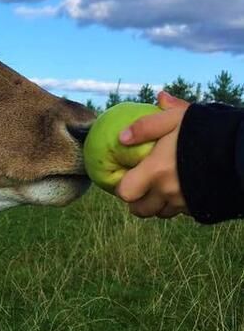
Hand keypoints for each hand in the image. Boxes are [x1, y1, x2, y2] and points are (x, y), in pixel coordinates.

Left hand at [115, 91, 189, 217]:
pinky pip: (182, 212)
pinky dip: (179, 204)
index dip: (122, 187)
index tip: (126, 176)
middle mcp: (168, 192)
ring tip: (164, 185)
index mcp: (156, 171)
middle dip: (138, 200)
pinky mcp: (201, 208)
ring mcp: (185, 203)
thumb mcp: (176, 119)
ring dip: (159, 203)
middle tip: (142, 186)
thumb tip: (122, 136)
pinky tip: (185, 187)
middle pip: (141, 210)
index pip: (125, 193)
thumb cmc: (207, 130)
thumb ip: (147, 125)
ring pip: (162, 212)